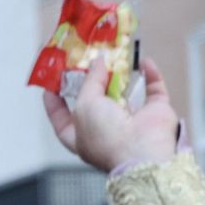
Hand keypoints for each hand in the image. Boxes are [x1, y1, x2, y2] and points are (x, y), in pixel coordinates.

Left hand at [43, 57, 180, 172]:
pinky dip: (150, 75)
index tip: (50, 87)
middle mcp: (105, 132)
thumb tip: (98, 63)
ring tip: (114, 54)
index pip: (62, 121)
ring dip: (121, 76)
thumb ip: (89, 82)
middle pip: (95, 103)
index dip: (55, 105)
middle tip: (87, 61)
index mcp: (81, 139)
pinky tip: (144, 61)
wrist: (143, 149)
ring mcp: (132, 124)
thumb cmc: (107, 136)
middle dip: (92, 83)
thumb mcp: (85, 105)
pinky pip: (153, 90)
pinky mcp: (155, 115)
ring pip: (125, 95)